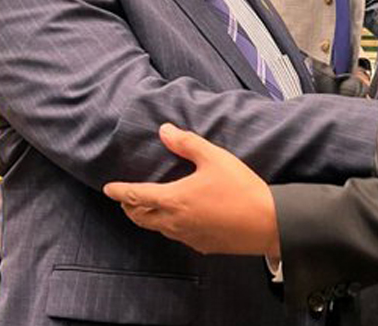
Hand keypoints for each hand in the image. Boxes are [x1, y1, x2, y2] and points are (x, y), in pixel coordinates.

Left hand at [103, 124, 280, 257]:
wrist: (268, 223)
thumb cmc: (242, 189)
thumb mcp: (214, 158)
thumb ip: (187, 143)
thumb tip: (165, 131)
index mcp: (174, 199)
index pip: (137, 196)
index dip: (120, 191)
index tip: (109, 189)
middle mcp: (175, 222)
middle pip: (141, 217)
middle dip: (130, 207)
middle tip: (126, 199)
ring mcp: (188, 236)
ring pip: (158, 229)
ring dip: (148, 218)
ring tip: (148, 208)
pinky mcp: (203, 246)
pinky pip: (177, 236)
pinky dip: (169, 227)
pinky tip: (180, 219)